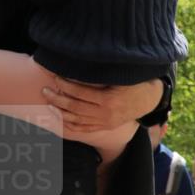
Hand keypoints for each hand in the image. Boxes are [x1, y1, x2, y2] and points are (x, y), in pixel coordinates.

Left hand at [42, 77, 162, 132]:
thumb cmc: (134, 82)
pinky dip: (71, 126)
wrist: (150, 99)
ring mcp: (105, 123)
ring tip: (49, 104)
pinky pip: (85, 129)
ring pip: (77, 120)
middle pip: (75, 107)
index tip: (54, 77)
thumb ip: (100, 74)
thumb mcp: (120, 76)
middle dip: (57, 99)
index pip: (80, 92)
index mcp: (109, 100)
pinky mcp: (106, 126)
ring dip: (60, 112)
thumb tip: (77, 65)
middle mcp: (106, 114)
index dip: (65, 85)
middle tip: (44, 91)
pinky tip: (60, 120)